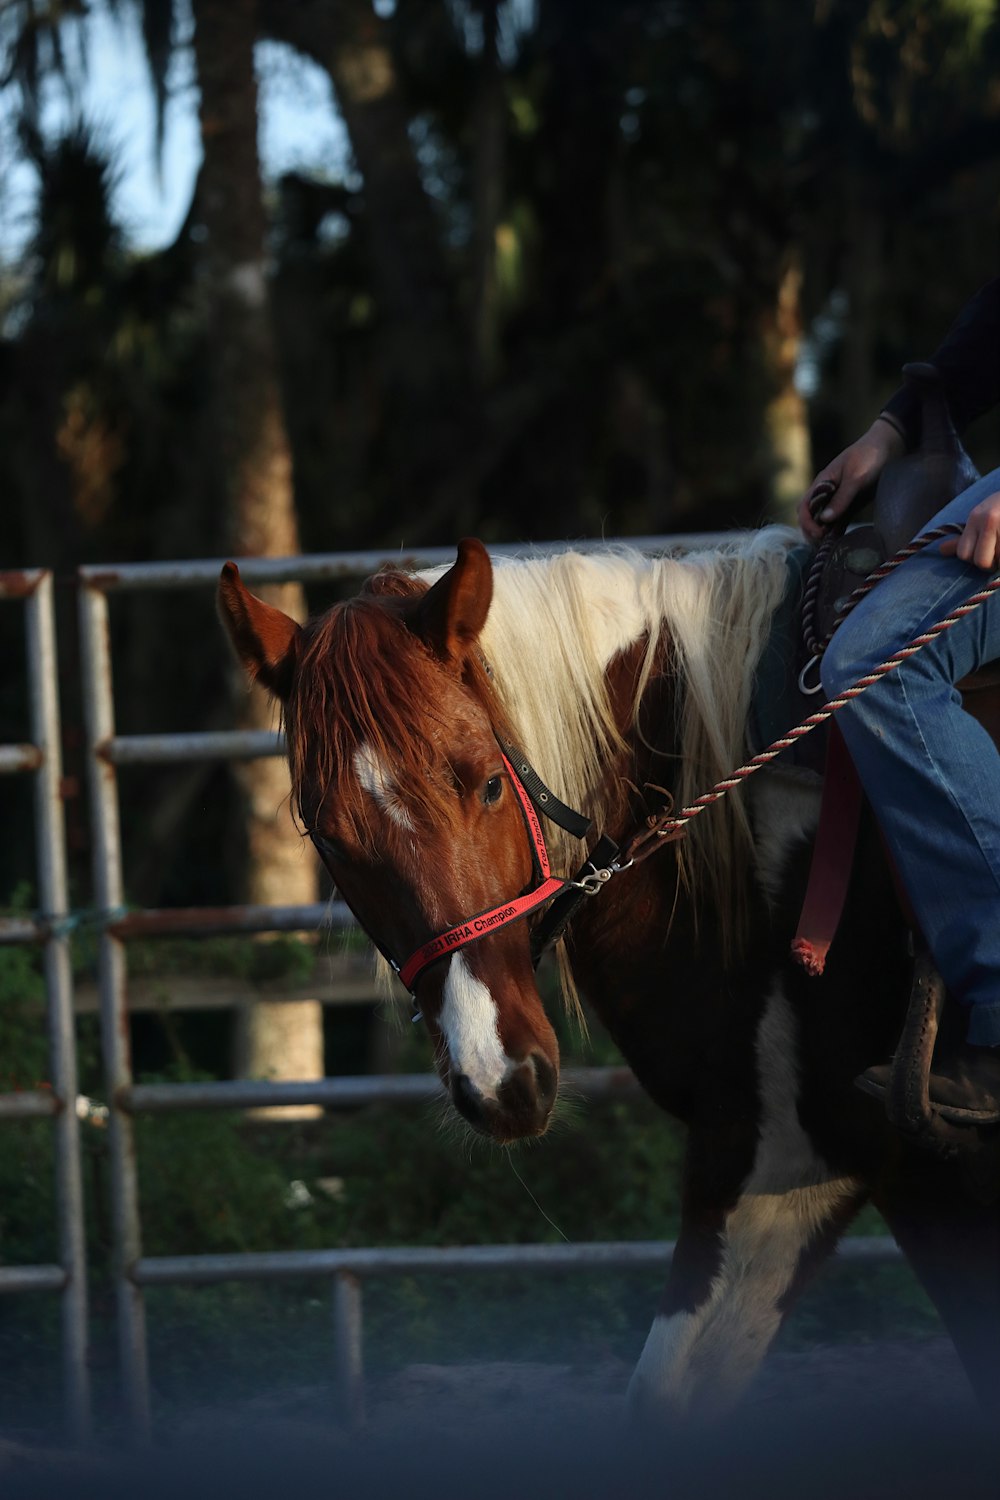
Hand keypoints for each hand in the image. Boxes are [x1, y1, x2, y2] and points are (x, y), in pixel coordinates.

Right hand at [797, 417, 904, 542]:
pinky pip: (838, 521)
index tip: (819, 533)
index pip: (804, 507)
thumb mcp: (855, 477)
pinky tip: (839, 540)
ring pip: (822, 520)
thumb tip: (825, 520)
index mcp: (822, 483)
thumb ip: (841, 498)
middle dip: (811, 531)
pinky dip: (835, 531)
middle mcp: (826, 493)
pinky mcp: (850, 504)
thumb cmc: (869, 456)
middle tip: (823, 542)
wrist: (889, 447)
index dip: (807, 522)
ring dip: (822, 533)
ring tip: (829, 545)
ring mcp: (838, 499)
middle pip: (810, 516)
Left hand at [940, 491, 999, 570]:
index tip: (983, 551)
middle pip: (981, 562)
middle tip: (997, 553)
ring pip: (999, 563)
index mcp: (976, 517)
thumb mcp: (982, 516)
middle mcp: (989, 521)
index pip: (963, 554)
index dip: (972, 558)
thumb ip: (964, 537)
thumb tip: (942, 550)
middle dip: (990, 564)